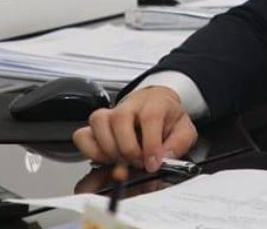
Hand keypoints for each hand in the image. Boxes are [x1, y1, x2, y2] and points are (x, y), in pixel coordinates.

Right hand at [72, 86, 197, 173]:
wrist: (154, 103)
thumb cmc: (167, 118)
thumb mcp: (184, 130)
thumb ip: (178, 144)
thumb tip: (164, 158)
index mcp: (154, 103)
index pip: (150, 118)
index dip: (150, 144)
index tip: (152, 164)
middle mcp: (129, 105)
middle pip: (120, 120)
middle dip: (129, 149)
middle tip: (138, 162)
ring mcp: (110, 113)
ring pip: (99, 124)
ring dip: (110, 149)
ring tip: (123, 160)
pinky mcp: (96, 124)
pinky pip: (82, 135)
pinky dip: (91, 150)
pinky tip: (107, 157)